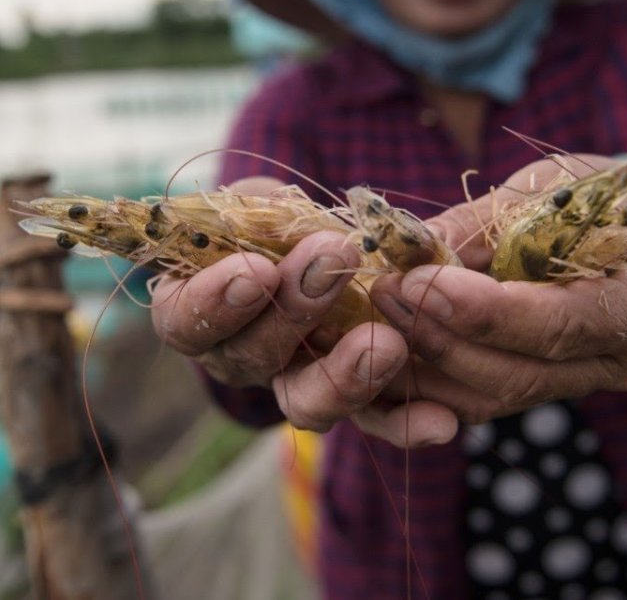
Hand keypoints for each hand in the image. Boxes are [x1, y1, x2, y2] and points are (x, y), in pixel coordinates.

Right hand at [150, 177, 456, 446]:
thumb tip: (290, 216)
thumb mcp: (256, 203)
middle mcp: (236, 358)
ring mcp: (291, 384)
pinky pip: (372, 421)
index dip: (217, 301)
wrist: (308, 245)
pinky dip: (406, 423)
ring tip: (387, 343)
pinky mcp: (348, 400)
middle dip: (294, 310)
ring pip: (306, 402)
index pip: (186, 320)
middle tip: (334, 261)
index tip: (259, 269)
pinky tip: (440, 423)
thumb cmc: (267, 220)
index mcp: (195, 310)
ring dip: (347, 375)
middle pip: (251, 356)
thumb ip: (261, 212)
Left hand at [369, 156, 626, 425]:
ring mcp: (582, 384)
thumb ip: (484, 224)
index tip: (425, 283)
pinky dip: (430, 378)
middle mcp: (620, 362)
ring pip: (492, 397)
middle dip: (441, 337)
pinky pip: (480, 399)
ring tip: (380, 312)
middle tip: (386, 291)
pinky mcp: (544, 390)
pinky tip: (390, 343)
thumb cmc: (599, 193)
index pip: (562, 324)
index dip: (489, 313)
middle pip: (520, 374)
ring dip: (424, 362)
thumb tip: (409, 245)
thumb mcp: (550, 186)